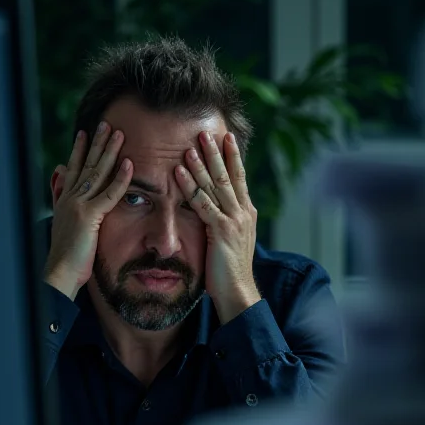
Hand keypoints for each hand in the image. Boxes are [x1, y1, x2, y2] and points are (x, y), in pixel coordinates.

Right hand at [44, 122, 131, 299]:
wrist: (59, 274)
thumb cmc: (65, 256)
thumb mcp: (63, 223)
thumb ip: (60, 198)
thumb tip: (57, 175)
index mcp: (65, 200)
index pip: (73, 169)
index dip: (79, 150)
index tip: (84, 132)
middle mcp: (70, 198)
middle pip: (85, 164)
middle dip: (96, 143)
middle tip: (106, 123)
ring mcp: (79, 205)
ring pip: (96, 173)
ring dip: (109, 152)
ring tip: (119, 133)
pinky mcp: (89, 217)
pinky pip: (108, 194)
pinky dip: (120, 178)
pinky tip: (129, 164)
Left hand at [174, 131, 259, 323]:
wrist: (237, 292)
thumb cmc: (229, 270)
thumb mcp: (229, 240)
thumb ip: (223, 222)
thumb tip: (215, 211)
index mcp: (246, 213)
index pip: (239, 178)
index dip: (233, 156)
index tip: (226, 136)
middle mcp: (243, 212)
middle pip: (228, 175)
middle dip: (217, 152)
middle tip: (205, 132)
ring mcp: (233, 221)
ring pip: (216, 185)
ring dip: (202, 164)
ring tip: (189, 146)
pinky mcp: (221, 231)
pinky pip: (202, 204)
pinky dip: (190, 187)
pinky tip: (179, 173)